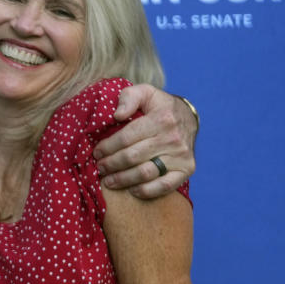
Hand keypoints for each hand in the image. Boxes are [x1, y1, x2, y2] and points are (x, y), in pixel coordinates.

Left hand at [93, 84, 197, 198]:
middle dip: (111, 164)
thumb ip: (129, 97)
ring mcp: (181, 155)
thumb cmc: (159, 106)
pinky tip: (132, 190)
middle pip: (133, 157)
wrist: (187, 118)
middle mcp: (173, 138)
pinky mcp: (187, 169)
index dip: (108, 147)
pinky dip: (146, 191)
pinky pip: (164, 186)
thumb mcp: (145, 92)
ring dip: (123, 179)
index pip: (127, 137)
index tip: (97, 152)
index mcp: (161, 118)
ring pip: (145, 173)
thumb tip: (117, 115)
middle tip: (100, 167)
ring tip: (108, 180)